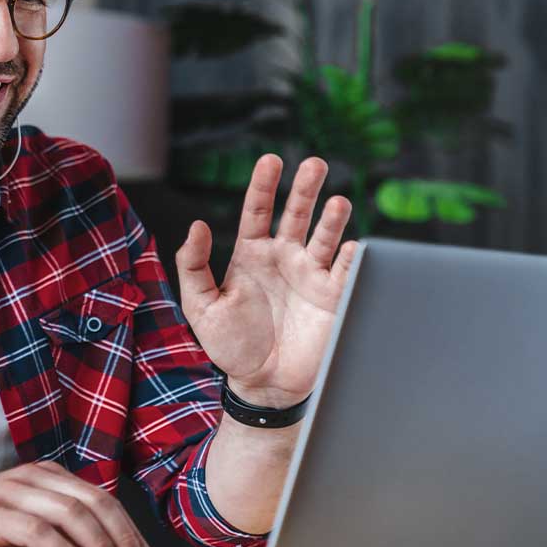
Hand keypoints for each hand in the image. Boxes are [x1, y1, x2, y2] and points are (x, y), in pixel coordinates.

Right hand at [0, 462, 154, 546]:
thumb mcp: (31, 531)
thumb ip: (65, 533)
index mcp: (45, 477)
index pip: (100, 497)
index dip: (127, 528)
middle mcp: (31, 478)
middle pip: (92, 501)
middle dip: (120, 537)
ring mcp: (10, 491)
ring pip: (70, 512)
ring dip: (98, 545)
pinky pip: (38, 530)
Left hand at [175, 155, 356, 408]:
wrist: (262, 385)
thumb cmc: (229, 346)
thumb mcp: (200, 306)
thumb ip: (194, 265)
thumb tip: (197, 225)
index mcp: (251, 254)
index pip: (258, 211)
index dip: (264, 185)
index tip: (271, 161)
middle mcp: (284, 258)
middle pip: (297, 214)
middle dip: (306, 188)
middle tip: (315, 164)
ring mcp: (310, 275)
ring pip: (325, 236)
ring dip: (332, 218)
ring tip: (337, 201)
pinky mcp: (333, 298)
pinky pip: (346, 271)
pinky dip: (352, 257)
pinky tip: (352, 245)